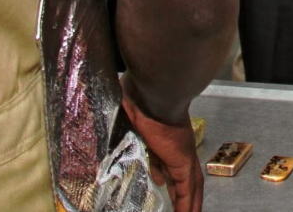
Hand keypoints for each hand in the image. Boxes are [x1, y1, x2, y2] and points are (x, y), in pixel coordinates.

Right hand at [121, 86, 203, 211]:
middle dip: (180, 192)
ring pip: (190, 185)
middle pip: (182, 175)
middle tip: (180, 207)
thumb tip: (102, 106)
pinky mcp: (182, 162)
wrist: (151, 93)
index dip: (164, 172)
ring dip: (189, 203)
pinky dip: (187, 205)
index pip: (166, 159)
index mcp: (163, 134)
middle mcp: (176, 145)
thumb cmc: (136, 97)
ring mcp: (182, 153)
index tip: (161, 182)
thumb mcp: (124, 111)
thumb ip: (120, 116)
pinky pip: (186, 190)